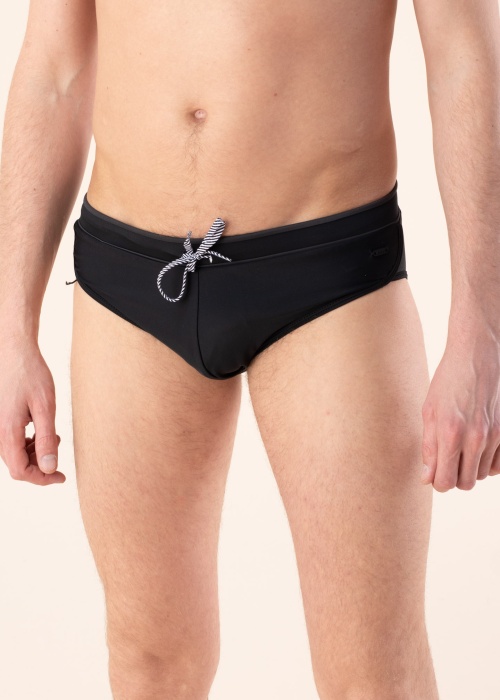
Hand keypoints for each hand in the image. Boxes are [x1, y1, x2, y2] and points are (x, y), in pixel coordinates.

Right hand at [0, 339, 65, 484]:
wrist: (14, 351)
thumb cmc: (31, 375)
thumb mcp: (45, 407)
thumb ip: (46, 439)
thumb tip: (50, 468)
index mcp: (7, 432)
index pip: (21, 472)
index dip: (42, 479)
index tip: (61, 476)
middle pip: (16, 466)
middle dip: (40, 466)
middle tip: (59, 450)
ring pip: (13, 455)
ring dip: (34, 453)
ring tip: (53, 435)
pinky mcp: (0, 420)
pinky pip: (11, 442)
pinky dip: (27, 443)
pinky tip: (41, 430)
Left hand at [420, 330, 499, 490]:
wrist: (477, 355)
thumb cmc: (448, 381)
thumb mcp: (430, 411)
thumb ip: (429, 447)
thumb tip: (427, 478)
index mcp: (450, 433)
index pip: (445, 481)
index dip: (437, 481)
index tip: (434, 472)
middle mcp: (475, 438)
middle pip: (465, 483)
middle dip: (454, 477)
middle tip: (447, 461)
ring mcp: (495, 435)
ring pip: (482, 474)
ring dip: (470, 468)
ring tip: (460, 448)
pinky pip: (498, 465)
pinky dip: (487, 463)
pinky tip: (477, 448)